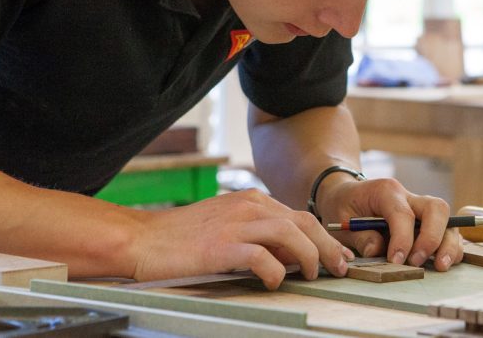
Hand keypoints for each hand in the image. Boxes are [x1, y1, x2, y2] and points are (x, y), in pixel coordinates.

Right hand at [127, 189, 353, 289]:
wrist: (143, 239)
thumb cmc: (183, 237)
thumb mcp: (227, 226)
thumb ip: (258, 234)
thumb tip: (292, 254)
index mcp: (251, 200)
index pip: (299, 215)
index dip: (323, 236)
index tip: (337, 255)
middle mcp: (248, 206)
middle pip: (304, 221)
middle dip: (328, 246)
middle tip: (339, 267)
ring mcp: (236, 224)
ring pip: (291, 234)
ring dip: (310, 257)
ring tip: (313, 275)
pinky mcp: (223, 246)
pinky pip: (263, 257)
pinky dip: (276, 271)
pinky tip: (275, 282)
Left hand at [317, 177, 464, 271]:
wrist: (345, 194)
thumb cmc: (343, 205)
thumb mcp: (340, 219)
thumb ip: (359, 236)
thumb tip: (377, 251)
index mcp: (386, 191)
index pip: (403, 214)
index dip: (403, 239)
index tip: (396, 261)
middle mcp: (408, 197)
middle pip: (436, 209)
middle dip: (433, 238)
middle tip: (418, 261)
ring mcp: (420, 208)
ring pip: (447, 220)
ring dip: (448, 245)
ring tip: (440, 266)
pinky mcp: (426, 222)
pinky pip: (446, 232)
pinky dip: (449, 247)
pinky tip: (441, 263)